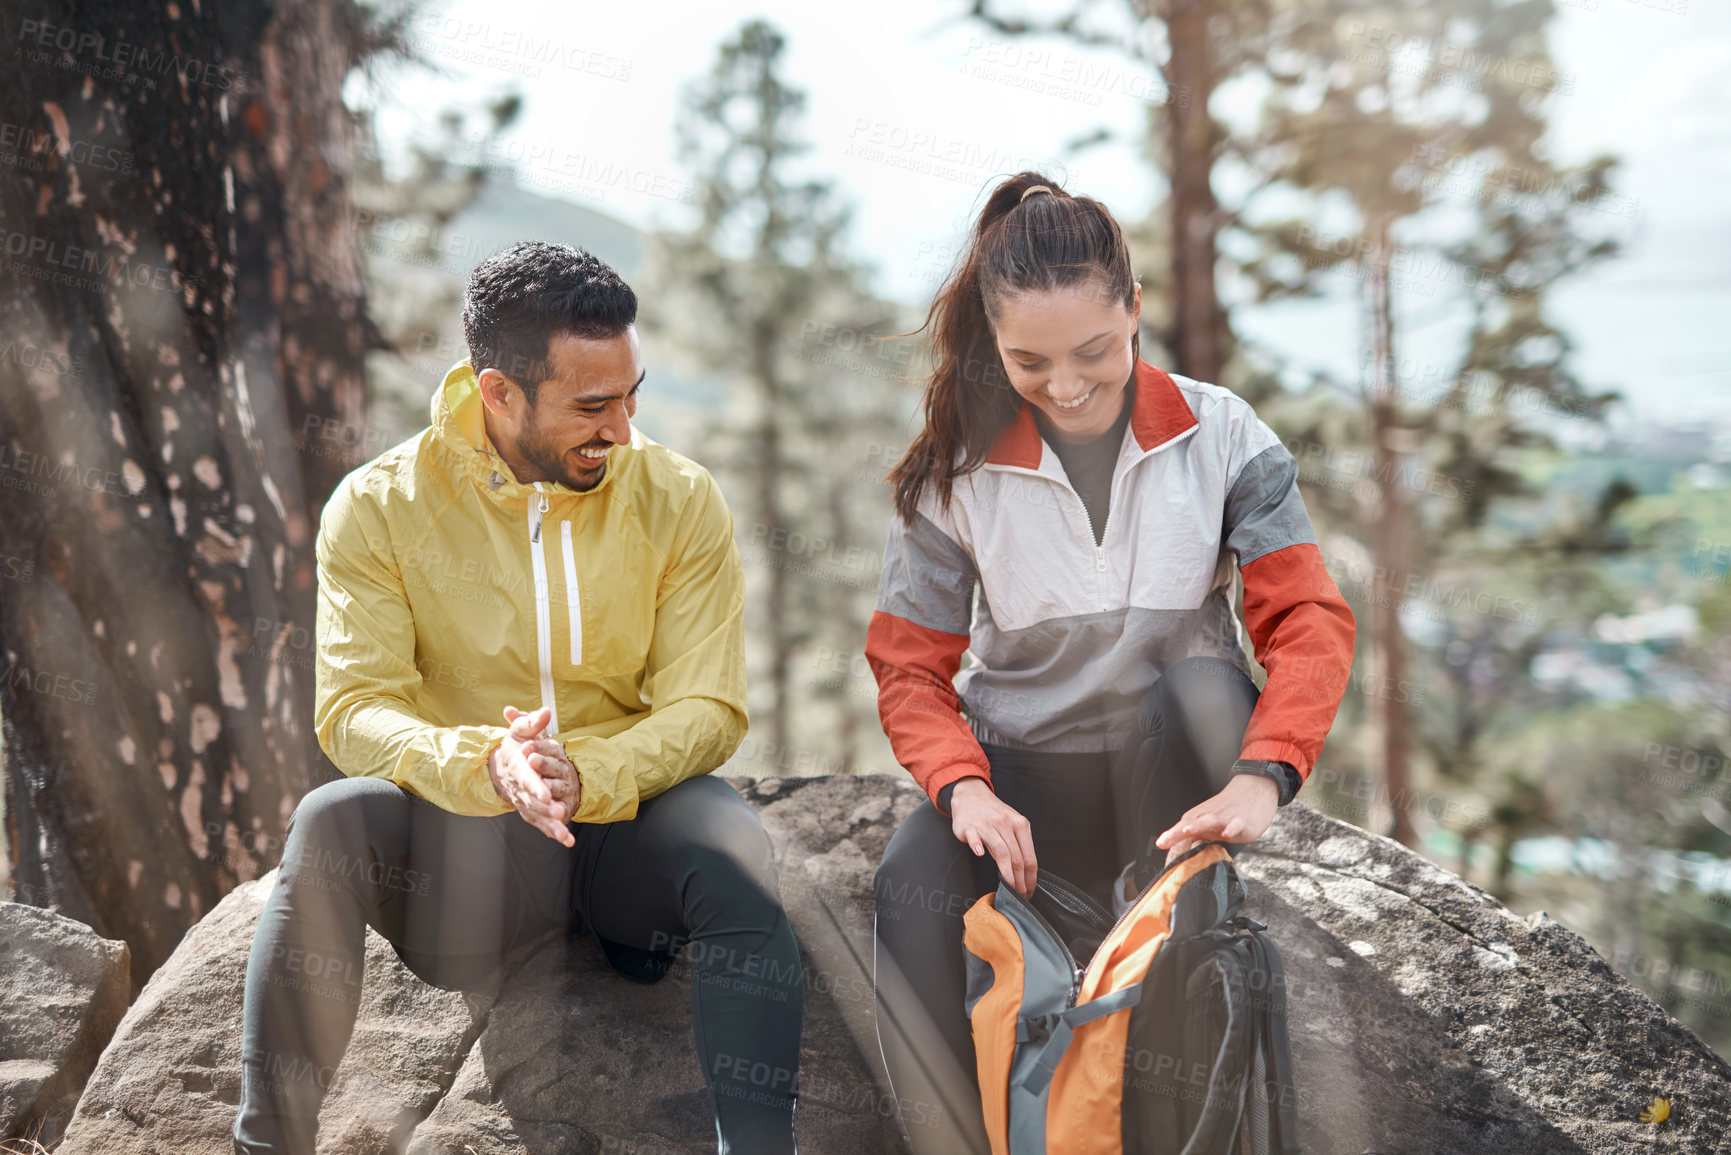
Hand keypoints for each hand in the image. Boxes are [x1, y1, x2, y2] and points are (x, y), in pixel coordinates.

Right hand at [487, 705, 580, 846]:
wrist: (501, 765)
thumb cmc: (515, 745)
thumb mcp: (521, 730)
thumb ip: (532, 722)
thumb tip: (545, 712)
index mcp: (517, 767)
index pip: (526, 778)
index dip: (535, 786)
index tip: (545, 794)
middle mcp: (519, 787)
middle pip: (532, 801)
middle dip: (545, 808)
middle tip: (559, 812)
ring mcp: (524, 801)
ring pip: (537, 815)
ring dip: (550, 825)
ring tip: (564, 833)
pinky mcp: (530, 810)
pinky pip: (541, 823)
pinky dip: (553, 832)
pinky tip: (568, 840)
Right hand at [948, 777, 1036, 897]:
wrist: (971, 795)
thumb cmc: (993, 814)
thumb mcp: (1011, 824)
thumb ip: (1018, 844)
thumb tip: (1025, 874)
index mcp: (1020, 824)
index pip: (1029, 856)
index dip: (1031, 878)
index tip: (1030, 891)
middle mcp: (1005, 823)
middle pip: (1017, 857)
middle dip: (1020, 880)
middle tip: (1020, 895)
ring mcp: (987, 824)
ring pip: (1001, 851)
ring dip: (1006, 874)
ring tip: (1009, 888)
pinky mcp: (970, 826)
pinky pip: (975, 837)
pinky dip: (977, 845)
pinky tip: (980, 855)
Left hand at [1154, 773, 1277, 860]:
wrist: (1253, 791)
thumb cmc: (1228, 813)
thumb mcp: (1208, 827)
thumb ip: (1194, 842)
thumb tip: (1179, 860)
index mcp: (1196, 820)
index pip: (1179, 834)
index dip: (1169, 844)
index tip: (1161, 852)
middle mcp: (1206, 818)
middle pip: (1187, 825)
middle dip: (1174, 834)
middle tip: (1163, 843)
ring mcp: (1223, 818)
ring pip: (1208, 821)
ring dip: (1198, 825)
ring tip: (1187, 830)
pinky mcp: (1241, 820)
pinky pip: (1235, 824)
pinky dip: (1231, 828)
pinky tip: (1227, 834)